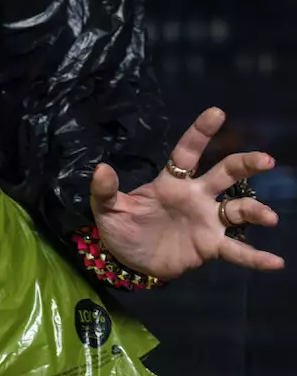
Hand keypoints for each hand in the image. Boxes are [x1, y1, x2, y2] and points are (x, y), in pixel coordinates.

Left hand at [90, 107, 284, 279]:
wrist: (129, 262)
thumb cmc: (122, 227)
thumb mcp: (107, 209)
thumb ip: (106, 190)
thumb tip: (100, 169)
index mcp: (171, 182)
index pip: (188, 152)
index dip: (200, 132)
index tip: (217, 113)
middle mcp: (195, 196)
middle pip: (224, 174)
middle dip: (245, 164)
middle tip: (266, 159)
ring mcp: (206, 221)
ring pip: (237, 210)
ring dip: (255, 211)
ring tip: (268, 217)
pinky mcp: (210, 247)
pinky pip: (237, 251)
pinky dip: (256, 257)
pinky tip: (276, 263)